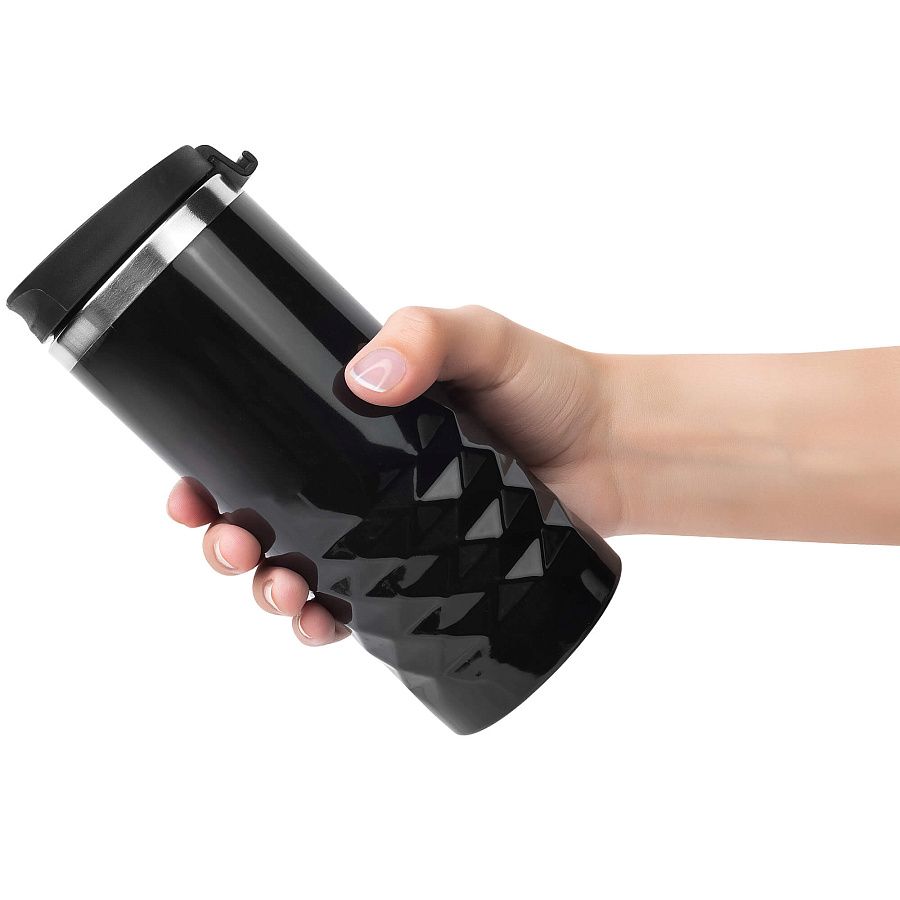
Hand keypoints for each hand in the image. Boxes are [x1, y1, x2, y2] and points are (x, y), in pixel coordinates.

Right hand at [167, 305, 619, 645]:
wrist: (613, 447)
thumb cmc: (548, 385)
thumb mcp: (478, 336)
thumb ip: (424, 335)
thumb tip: (365, 379)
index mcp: (355, 421)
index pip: (264, 444)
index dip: (212, 471)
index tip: (186, 491)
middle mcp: (364, 478)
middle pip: (270, 516)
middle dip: (230, 539)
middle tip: (231, 544)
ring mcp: (392, 530)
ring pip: (305, 567)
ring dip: (270, 587)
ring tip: (280, 590)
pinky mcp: (427, 573)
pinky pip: (362, 605)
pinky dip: (328, 622)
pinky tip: (320, 624)